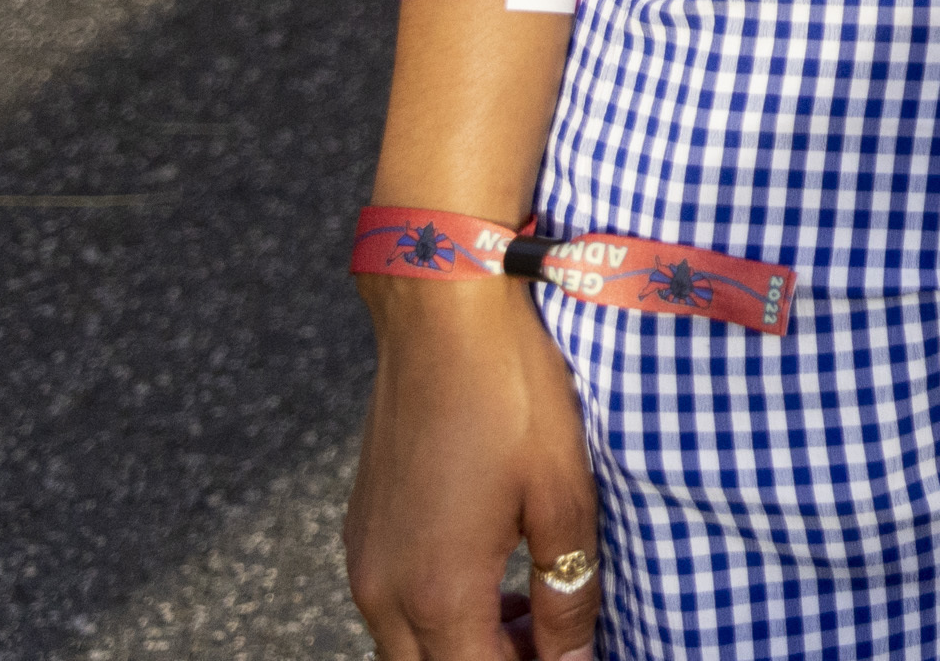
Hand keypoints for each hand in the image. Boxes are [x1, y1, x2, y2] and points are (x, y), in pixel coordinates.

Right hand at [344, 280, 604, 658]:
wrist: (441, 313)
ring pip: (410, 645)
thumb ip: (567, 591)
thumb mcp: (562, 494)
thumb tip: (573, 658)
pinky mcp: (363, 528)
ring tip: (534, 617)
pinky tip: (494, 579)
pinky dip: (442, 613)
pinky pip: (395, 604)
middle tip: (557, 643)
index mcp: (437, 591)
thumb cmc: (509, 395)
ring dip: (468, 645)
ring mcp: (365, 558)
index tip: (576, 656)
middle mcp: (384, 588)